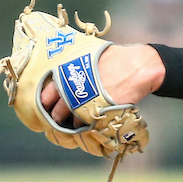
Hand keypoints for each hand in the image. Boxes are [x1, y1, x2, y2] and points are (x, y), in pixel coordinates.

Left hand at [40, 44, 163, 125]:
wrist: (136, 66)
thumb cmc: (115, 58)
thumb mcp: (89, 56)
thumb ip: (75, 68)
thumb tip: (67, 75)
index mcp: (69, 73)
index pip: (49, 92)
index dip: (46, 102)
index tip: (46, 106)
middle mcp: (74, 87)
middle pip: (59, 109)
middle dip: (58, 116)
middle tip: (58, 119)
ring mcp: (87, 100)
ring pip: (73, 118)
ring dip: (73, 122)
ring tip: (76, 122)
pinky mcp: (99, 110)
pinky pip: (88, 122)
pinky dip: (87, 125)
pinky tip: (89, 123)